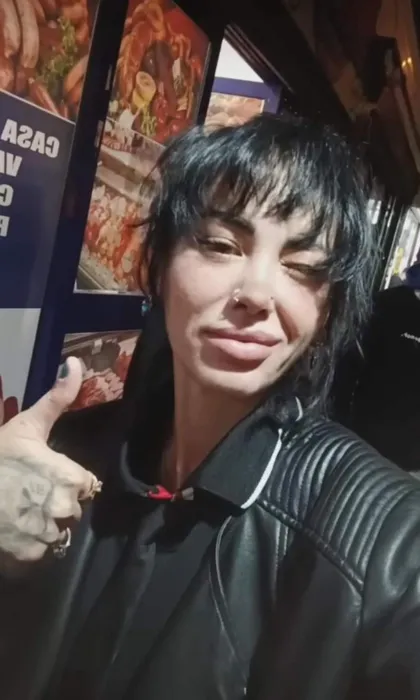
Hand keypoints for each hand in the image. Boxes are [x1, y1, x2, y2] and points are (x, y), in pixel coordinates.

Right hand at [0, 358, 95, 575]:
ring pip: (58, 535)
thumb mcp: (27, 425)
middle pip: (72, 512)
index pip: (85, 486)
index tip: (44, 477)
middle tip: (27, 495)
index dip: (65, 482)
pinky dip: (30, 548)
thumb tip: (77, 364)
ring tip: (19, 513)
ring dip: (44, 528)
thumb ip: (58, 398)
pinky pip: (40, 555)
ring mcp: (46, 535)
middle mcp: (65, 509)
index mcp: (71, 477)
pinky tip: (13, 530)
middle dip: (55, 505)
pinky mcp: (28, 557)